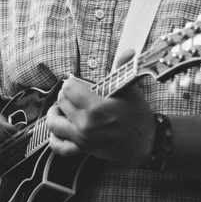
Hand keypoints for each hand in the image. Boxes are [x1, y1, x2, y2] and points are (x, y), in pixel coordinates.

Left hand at [46, 50, 155, 164]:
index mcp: (97, 108)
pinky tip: (59, 130)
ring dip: (55, 113)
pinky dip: (54, 139)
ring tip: (62, 108)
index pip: (69, 89)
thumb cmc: (138, 117)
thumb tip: (128, 52)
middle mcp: (86, 124)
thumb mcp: (131, 91)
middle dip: (65, 95)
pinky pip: (60, 147)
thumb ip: (125, 69)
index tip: (77, 83)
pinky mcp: (83, 149)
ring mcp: (83, 138)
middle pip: (61, 102)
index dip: (71, 82)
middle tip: (73, 93)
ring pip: (54, 123)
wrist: (146, 142)